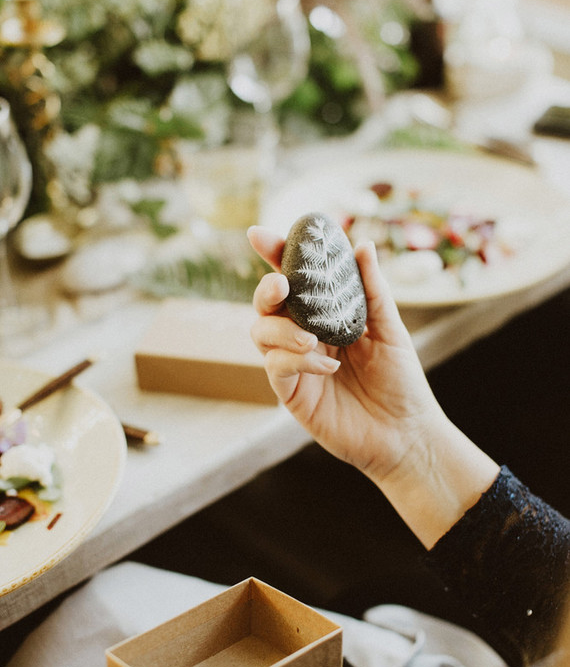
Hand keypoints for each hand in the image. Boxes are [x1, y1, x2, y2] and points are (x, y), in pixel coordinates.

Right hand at [248, 226, 498, 546]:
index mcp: (326, 314)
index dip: (275, 254)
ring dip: (281, 328)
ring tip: (312, 338)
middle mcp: (303, 334)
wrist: (405, 431)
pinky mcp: (291, 393)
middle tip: (281, 285)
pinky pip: (276, 367)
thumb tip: (363, 245)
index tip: (260, 235)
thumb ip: (373, 289)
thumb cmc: (400, 380)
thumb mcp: (390, 328)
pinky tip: (327, 366)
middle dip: (267, 289)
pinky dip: (296, 359)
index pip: (295, 278)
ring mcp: (293, 363)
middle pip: (267, 303)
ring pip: (260, 332)